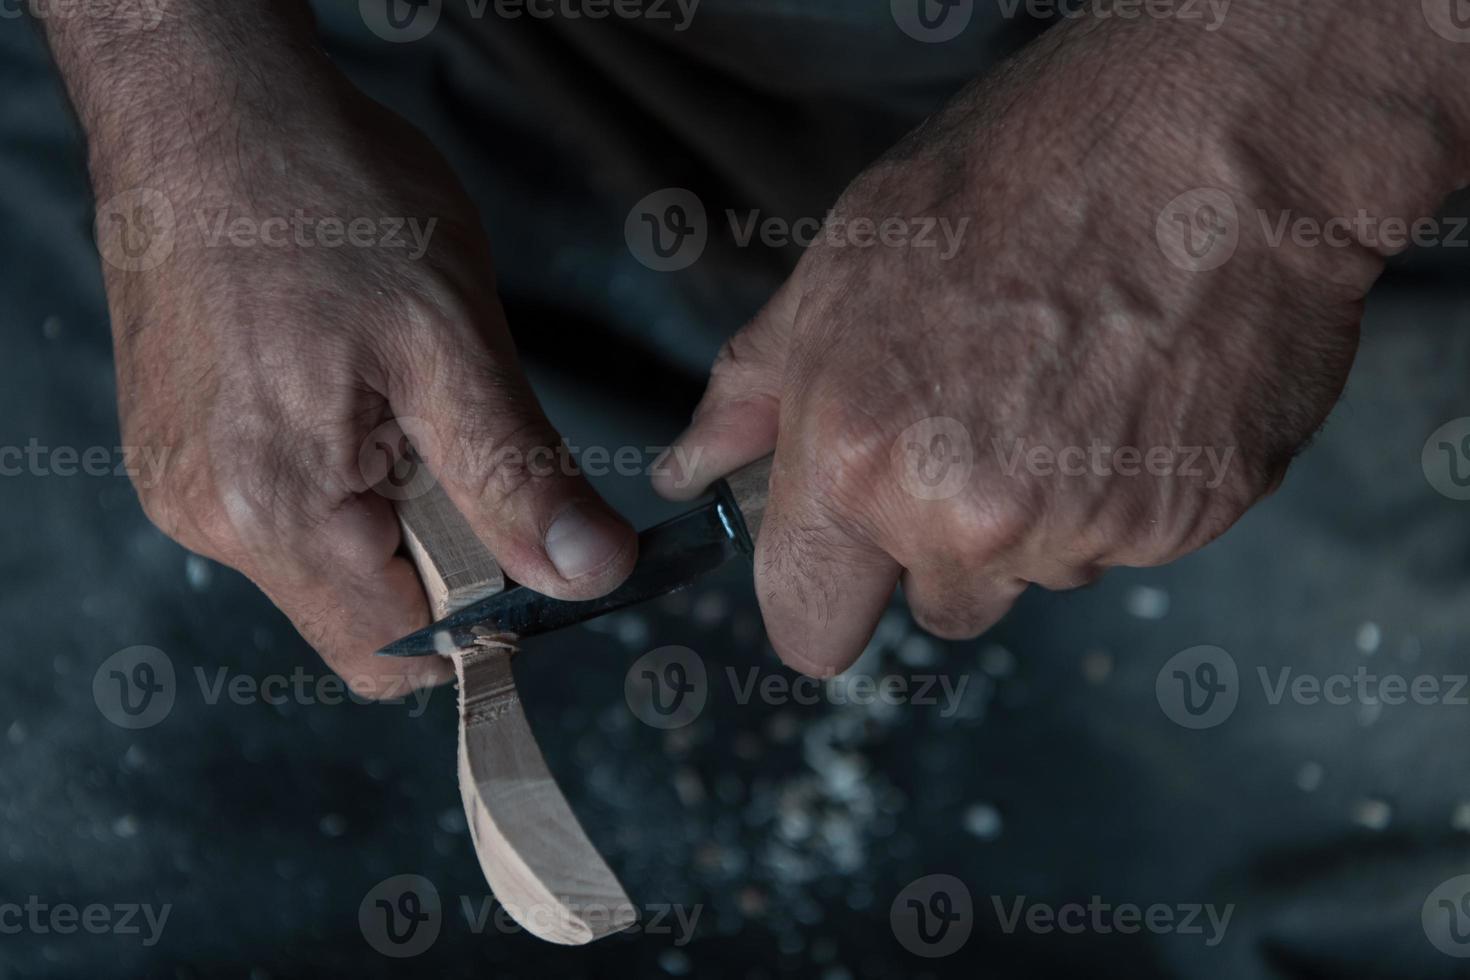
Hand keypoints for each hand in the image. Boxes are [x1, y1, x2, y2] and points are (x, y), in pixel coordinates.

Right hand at [96, 63, 635, 694]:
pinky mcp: (179, 446)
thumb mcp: (452, 340)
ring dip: (392, 508)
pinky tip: (351, 386)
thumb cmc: (328, 200)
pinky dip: (344, 474)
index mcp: (278, 512)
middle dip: (440, 555)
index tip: (528, 545)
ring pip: (328, 561)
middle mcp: (210, 519)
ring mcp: (183, 484)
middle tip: (461, 436)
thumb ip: (518, 476)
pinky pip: (285, 507)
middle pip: (363, 613)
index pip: (398, 655)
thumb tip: (590, 575)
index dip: (483, 622)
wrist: (209, 104)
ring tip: (399, 392)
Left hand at [655, 5, 1468, 674]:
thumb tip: (687, 471)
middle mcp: (962, 517)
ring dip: (1044, 512)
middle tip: (981, 421)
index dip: (821, 602)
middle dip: (943, 545)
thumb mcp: (843, 263)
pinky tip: (1135, 390)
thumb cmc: (1018, 176)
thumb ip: (756, 391)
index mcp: (857, 460)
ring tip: (1070, 383)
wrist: (1213, 134)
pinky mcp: (1183, 522)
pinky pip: (1130, 544)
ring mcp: (1082, 528)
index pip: (807, 625)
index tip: (841, 573)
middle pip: (937, 607)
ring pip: (1040, 574)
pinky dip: (1129, 489)